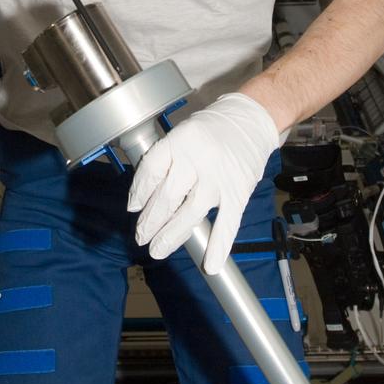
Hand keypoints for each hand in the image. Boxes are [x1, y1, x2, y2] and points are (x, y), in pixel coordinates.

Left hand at [127, 94, 282, 273]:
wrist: (251, 120)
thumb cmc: (211, 129)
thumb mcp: (182, 133)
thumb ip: (164, 160)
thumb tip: (142, 198)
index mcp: (180, 140)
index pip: (152, 170)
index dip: (139, 192)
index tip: (133, 208)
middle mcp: (198, 159)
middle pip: (167, 196)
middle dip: (150, 220)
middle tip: (141, 236)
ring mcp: (220, 177)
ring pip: (190, 213)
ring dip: (172, 236)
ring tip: (157, 249)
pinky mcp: (239, 191)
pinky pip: (228, 223)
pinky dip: (219, 246)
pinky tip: (210, 264)